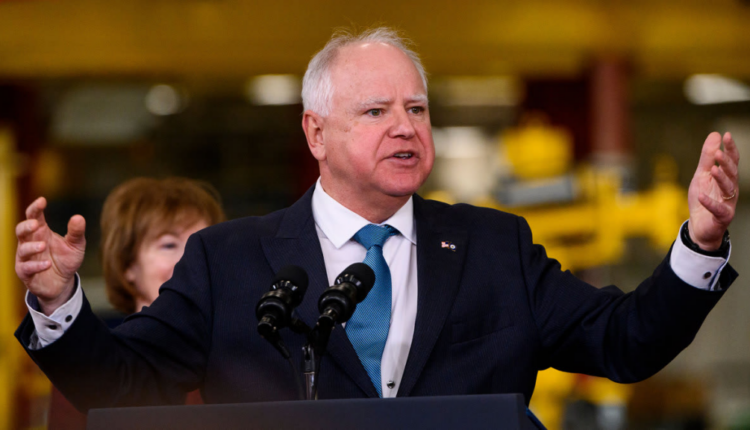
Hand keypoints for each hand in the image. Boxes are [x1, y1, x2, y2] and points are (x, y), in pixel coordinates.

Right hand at [15, 197, 85, 315]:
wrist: (62, 283)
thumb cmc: (66, 260)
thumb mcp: (76, 245)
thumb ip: (76, 232)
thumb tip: (79, 217)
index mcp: (41, 232)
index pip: (34, 216)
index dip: (35, 208)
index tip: (42, 200)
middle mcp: (30, 243)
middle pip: (21, 230)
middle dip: (26, 226)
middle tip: (36, 224)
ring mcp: (26, 258)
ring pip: (22, 249)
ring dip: (31, 247)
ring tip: (43, 246)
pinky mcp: (26, 273)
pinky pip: (26, 268)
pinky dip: (36, 266)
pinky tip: (47, 264)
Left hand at [687, 132, 738, 250]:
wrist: (699, 225)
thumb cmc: (703, 197)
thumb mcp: (701, 175)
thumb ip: (707, 157)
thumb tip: (715, 134)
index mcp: (726, 177)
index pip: (732, 161)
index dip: (730, 149)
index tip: (726, 135)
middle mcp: (730, 189)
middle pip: (732, 174)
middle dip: (727, 163)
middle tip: (718, 154)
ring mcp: (728, 203)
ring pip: (728, 189)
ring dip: (721, 178)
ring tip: (713, 169)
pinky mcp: (722, 217)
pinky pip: (718, 209)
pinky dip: (710, 202)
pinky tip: (702, 196)